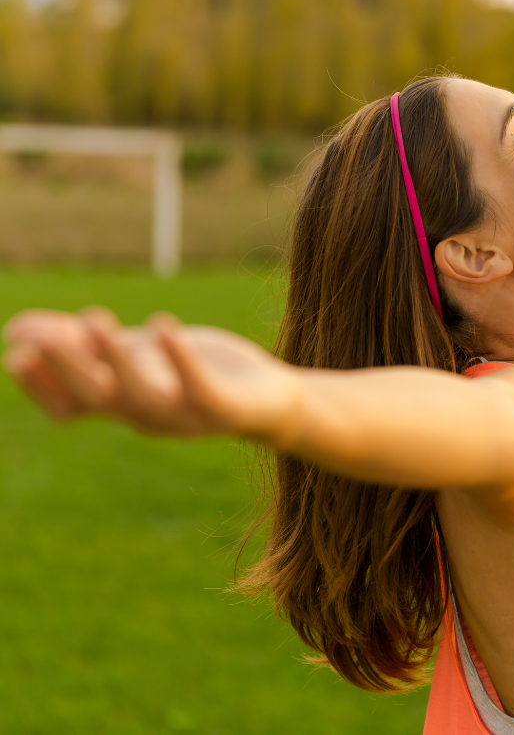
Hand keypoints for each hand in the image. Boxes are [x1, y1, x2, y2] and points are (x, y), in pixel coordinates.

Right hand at [3, 307, 300, 441]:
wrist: (267, 398)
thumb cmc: (193, 372)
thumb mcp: (136, 354)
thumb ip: (87, 344)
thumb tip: (17, 328)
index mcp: (122, 405)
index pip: (70, 406)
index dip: (42, 387)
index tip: (16, 355)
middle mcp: (146, 416)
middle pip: (98, 398)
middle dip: (68, 365)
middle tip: (42, 333)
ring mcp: (184, 416)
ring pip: (141, 396)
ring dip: (115, 359)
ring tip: (95, 319)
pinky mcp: (222, 408)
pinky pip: (198, 388)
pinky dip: (179, 360)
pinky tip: (161, 325)